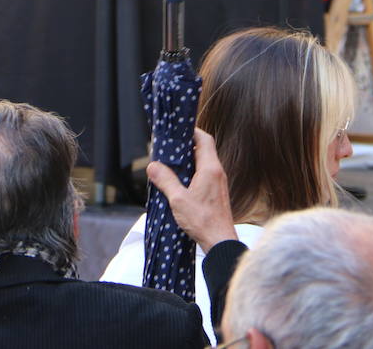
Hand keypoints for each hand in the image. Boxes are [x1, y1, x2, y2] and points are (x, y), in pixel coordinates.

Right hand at [147, 128, 236, 252]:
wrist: (220, 242)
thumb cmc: (202, 220)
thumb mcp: (178, 199)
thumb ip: (165, 180)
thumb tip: (152, 166)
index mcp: (210, 169)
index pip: (204, 139)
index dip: (192, 131)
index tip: (178, 131)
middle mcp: (217, 172)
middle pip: (204, 149)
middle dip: (187, 146)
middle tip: (170, 147)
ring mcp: (219, 183)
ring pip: (204, 163)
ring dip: (189, 161)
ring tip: (172, 164)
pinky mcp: (217, 193)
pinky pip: (205, 175)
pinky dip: (193, 172)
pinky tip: (180, 182)